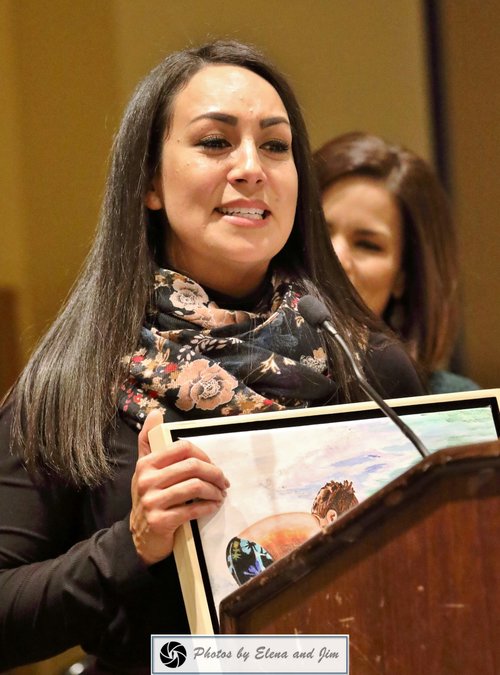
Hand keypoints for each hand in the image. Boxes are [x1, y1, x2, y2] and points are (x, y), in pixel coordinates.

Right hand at [130, 410, 228, 564]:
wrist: (141, 537)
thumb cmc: (150, 498)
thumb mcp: (145, 469)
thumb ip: (149, 441)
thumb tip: (156, 413)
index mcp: (146, 464)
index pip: (183, 448)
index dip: (204, 455)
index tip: (213, 465)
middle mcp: (146, 480)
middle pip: (192, 467)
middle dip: (215, 474)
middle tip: (224, 482)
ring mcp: (152, 502)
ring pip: (195, 487)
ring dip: (214, 491)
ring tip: (220, 494)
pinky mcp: (160, 522)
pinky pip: (193, 509)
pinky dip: (208, 507)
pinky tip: (213, 506)